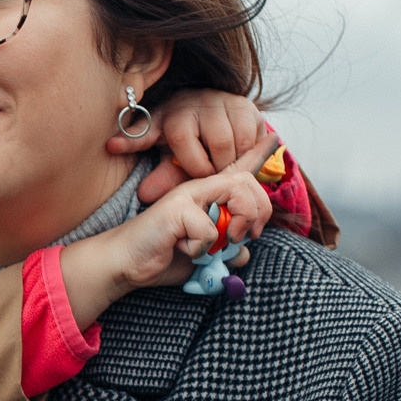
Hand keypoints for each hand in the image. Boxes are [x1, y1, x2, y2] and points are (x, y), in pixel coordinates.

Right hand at [56, 136, 277, 326]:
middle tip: (245, 237)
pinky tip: (182, 248)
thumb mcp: (204, 255)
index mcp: (208, 194)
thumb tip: (242, 255)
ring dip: (236, 227)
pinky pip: (209, 230)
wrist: (127, 263)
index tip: (273, 137)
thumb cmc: (163, 255)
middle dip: (258, 212)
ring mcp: (187, 195)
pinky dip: (201, 249)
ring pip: (236, 195)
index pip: (238, 168)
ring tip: (216, 245)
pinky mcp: (176, 208)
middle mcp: (199, 187)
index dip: (258, 153)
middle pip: (247, 182)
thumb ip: (225, 251)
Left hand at [108, 88, 270, 204]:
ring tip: (224, 165)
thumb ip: (160, 176)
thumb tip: (144, 195)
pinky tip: (238, 156)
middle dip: (219, 166)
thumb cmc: (181, 142)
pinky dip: (251, 152)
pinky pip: (257, 135)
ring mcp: (226, 100)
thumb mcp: (167, 157)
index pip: (184, 138)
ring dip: (236, 160)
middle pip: (221, 143)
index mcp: (173, 113)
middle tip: (213, 175)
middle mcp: (200, 101)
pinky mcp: (249, 105)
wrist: (206, 115)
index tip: (198, 174)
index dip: (193, 165)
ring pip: (241, 140)